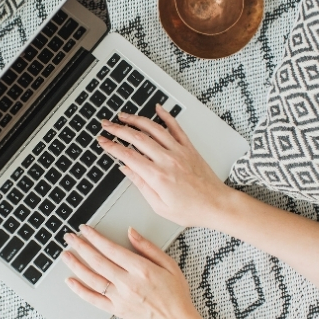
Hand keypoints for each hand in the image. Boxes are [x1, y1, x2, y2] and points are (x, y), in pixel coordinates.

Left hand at [62, 224, 200, 318]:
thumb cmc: (175, 292)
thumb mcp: (169, 264)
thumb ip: (148, 247)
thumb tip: (130, 232)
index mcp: (141, 269)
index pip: (111, 249)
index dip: (95, 237)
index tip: (85, 229)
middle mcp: (127, 283)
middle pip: (97, 261)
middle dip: (81, 246)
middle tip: (69, 237)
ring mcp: (120, 298)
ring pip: (91, 278)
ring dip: (76, 265)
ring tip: (65, 254)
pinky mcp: (116, 310)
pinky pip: (93, 299)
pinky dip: (80, 290)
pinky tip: (70, 281)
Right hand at [97, 104, 231, 228]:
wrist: (216, 204)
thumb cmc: (191, 209)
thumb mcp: (159, 205)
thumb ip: (141, 185)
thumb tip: (126, 170)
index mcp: (157, 176)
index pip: (128, 155)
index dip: (111, 146)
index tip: (102, 141)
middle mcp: (167, 159)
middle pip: (137, 138)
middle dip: (118, 129)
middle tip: (106, 125)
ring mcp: (179, 151)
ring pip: (153, 129)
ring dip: (136, 119)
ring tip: (123, 116)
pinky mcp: (189, 148)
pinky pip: (176, 127)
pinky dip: (166, 116)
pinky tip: (157, 109)